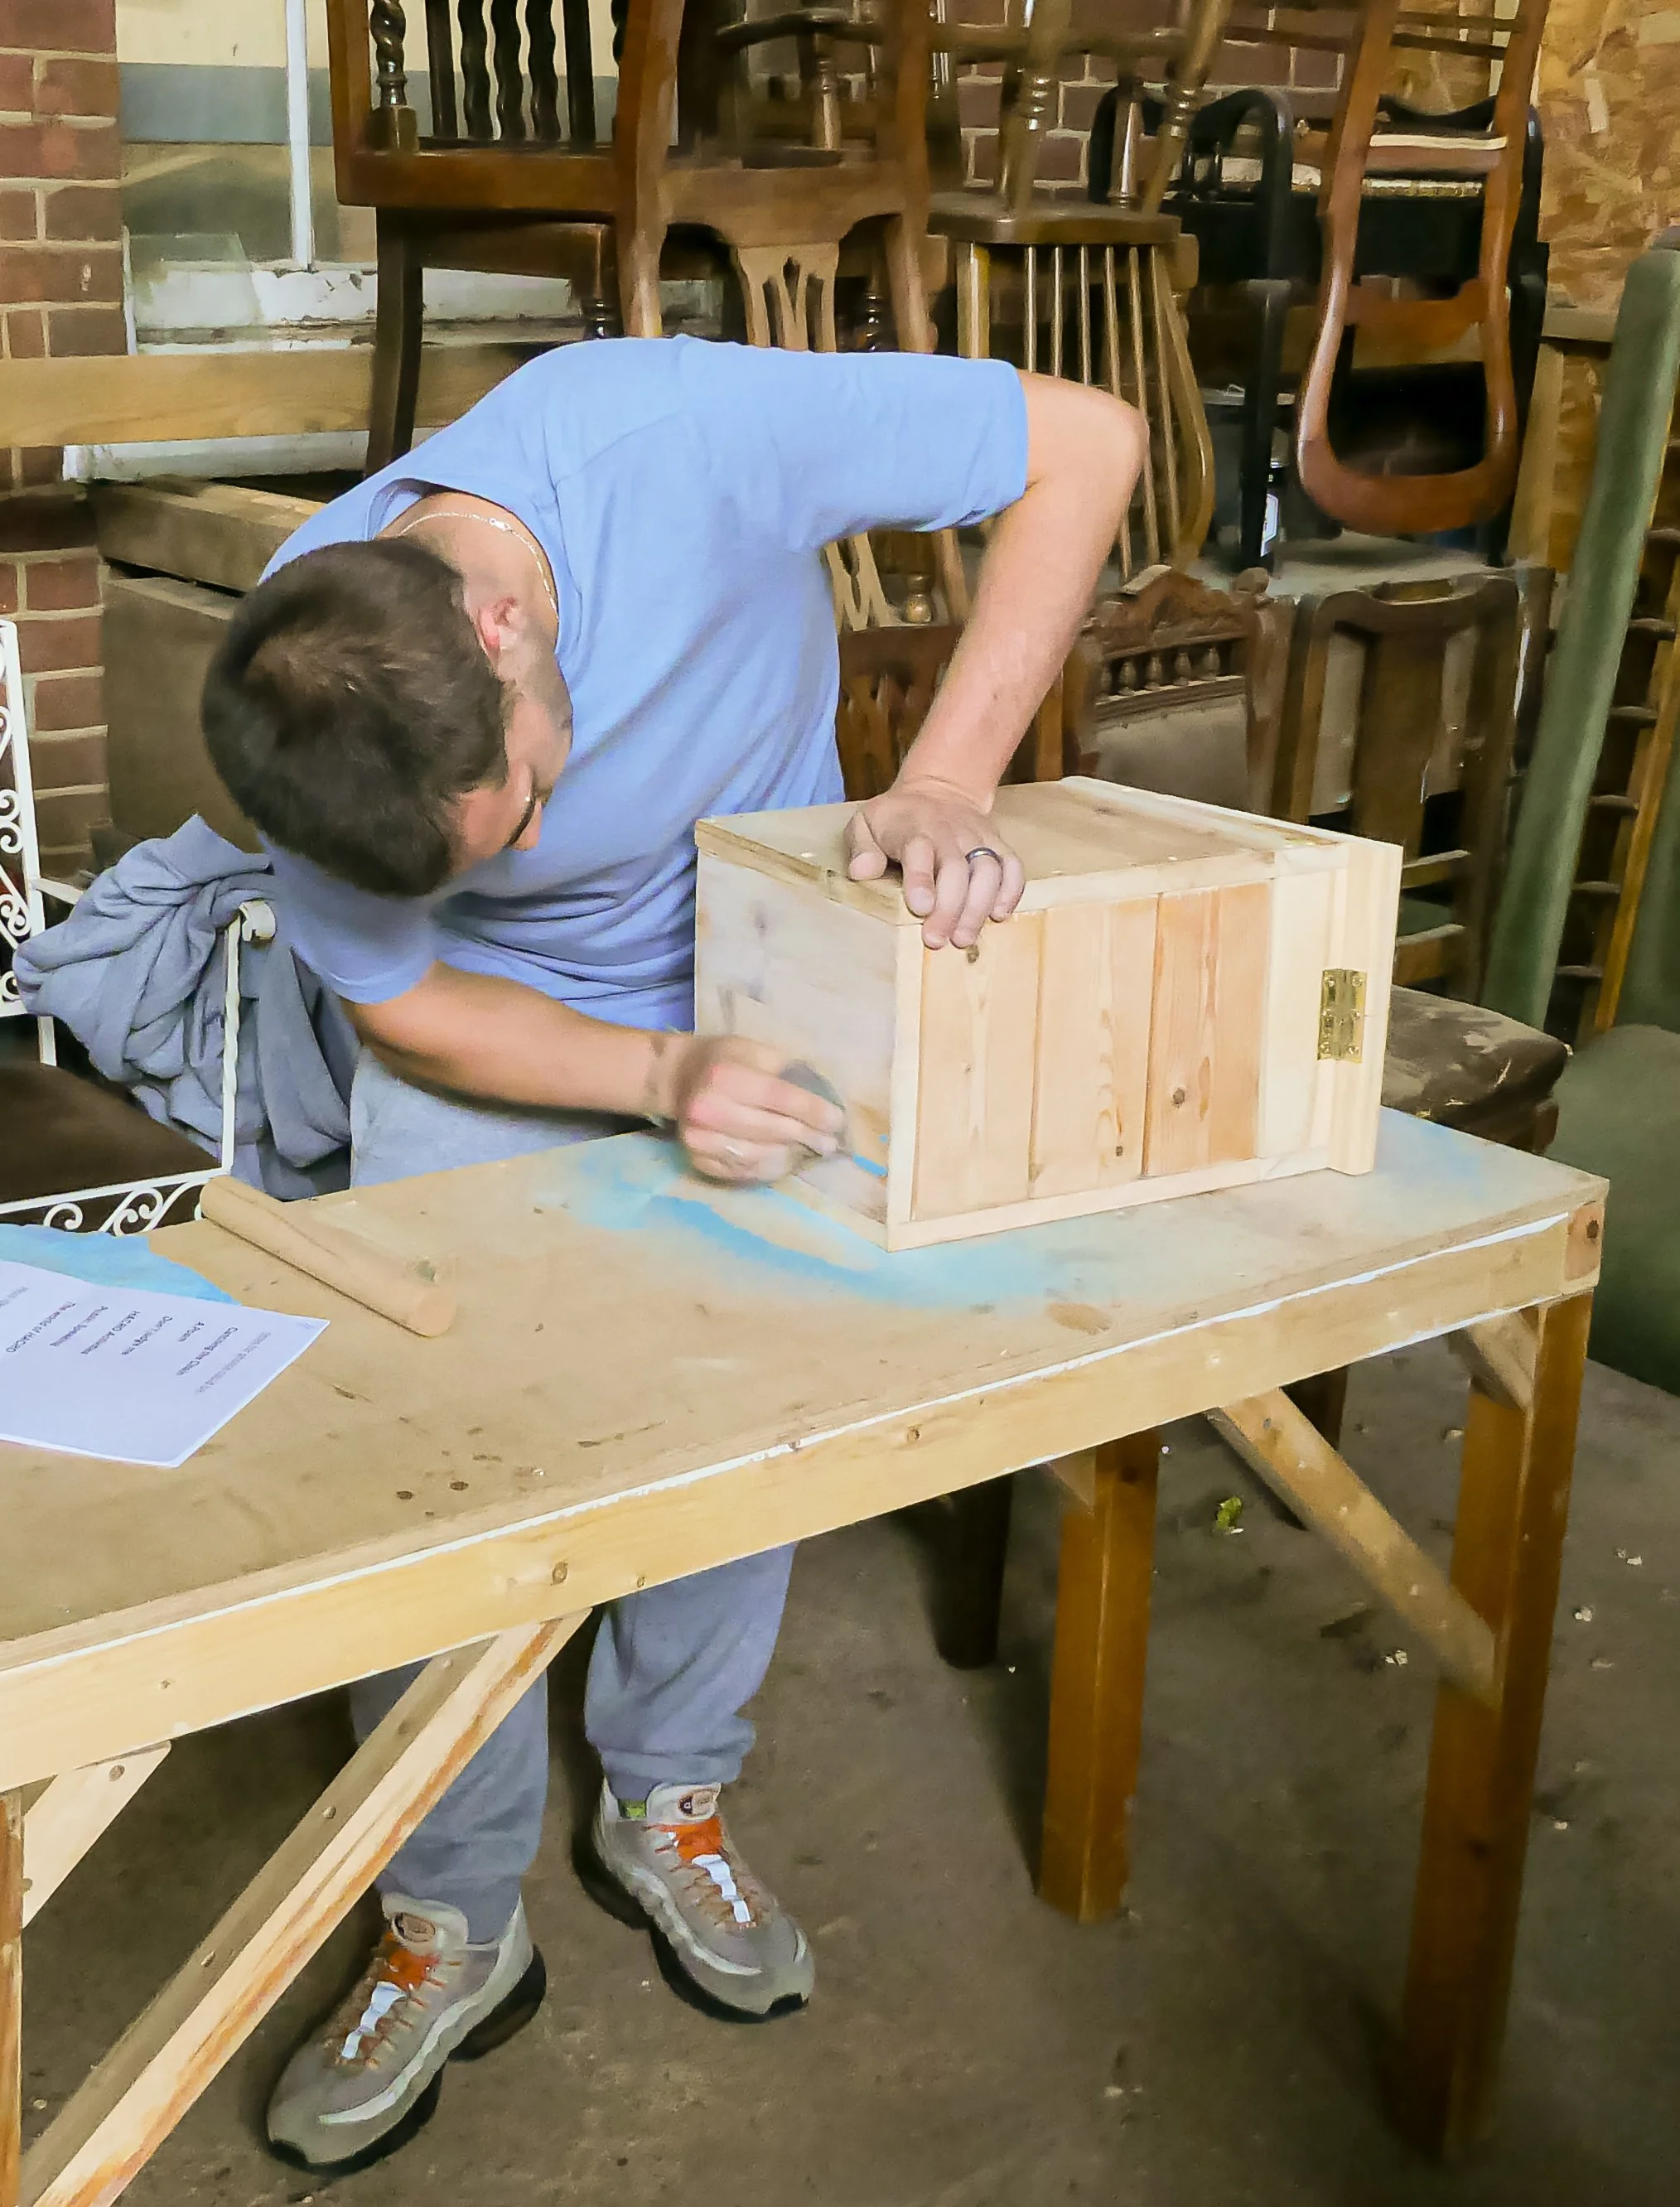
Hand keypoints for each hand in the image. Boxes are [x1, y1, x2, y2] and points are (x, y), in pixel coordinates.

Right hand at [654, 1035, 843, 1183]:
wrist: (677, 1078)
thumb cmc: (724, 1060)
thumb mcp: (754, 1050)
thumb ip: (786, 1071)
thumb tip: (824, 1099)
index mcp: (725, 1076)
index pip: (779, 1097)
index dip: (812, 1111)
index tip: (838, 1121)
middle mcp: (709, 1110)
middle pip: (773, 1130)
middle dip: (808, 1137)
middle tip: (831, 1143)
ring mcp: (700, 1139)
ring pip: (760, 1156)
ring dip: (791, 1155)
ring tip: (810, 1151)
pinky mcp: (698, 1160)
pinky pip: (744, 1171)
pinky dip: (769, 1167)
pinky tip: (785, 1159)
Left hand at [844, 776, 1025, 949]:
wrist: (939, 788)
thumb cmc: (897, 817)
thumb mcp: (866, 823)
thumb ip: (861, 847)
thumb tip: (862, 872)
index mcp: (915, 829)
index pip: (920, 850)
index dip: (921, 879)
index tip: (920, 908)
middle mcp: (950, 833)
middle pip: (957, 868)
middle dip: (951, 907)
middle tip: (939, 939)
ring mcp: (978, 838)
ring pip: (988, 870)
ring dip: (979, 906)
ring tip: (964, 938)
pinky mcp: (998, 845)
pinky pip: (1012, 866)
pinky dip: (1011, 891)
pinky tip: (998, 915)